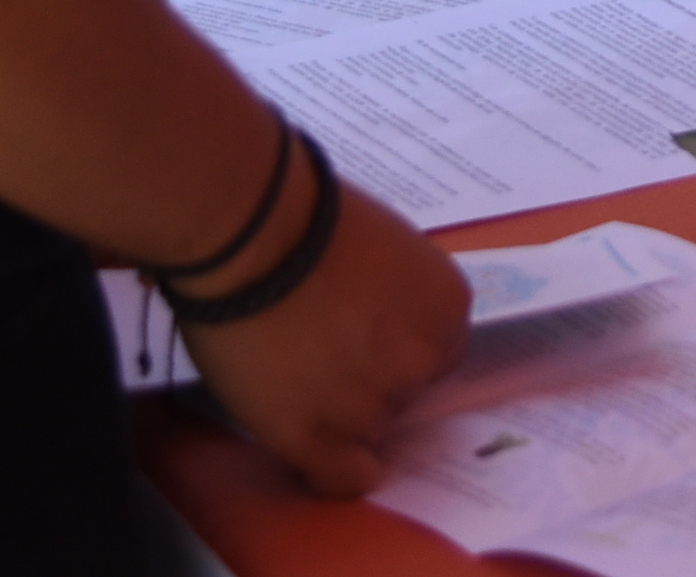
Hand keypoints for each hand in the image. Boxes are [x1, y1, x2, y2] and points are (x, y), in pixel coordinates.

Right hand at [184, 171, 471, 494]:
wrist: (248, 229)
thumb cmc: (306, 216)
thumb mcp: (385, 247)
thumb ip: (398, 298)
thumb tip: (381, 324)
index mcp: (447, 308)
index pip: (436, 355)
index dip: (396, 349)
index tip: (364, 342)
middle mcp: (421, 362)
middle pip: (405, 394)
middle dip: (369, 379)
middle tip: (320, 351)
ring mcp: (371, 405)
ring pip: (368, 433)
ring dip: (338, 414)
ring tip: (289, 370)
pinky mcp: (316, 438)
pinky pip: (341, 479)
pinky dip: (329, 469)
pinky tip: (309, 445)